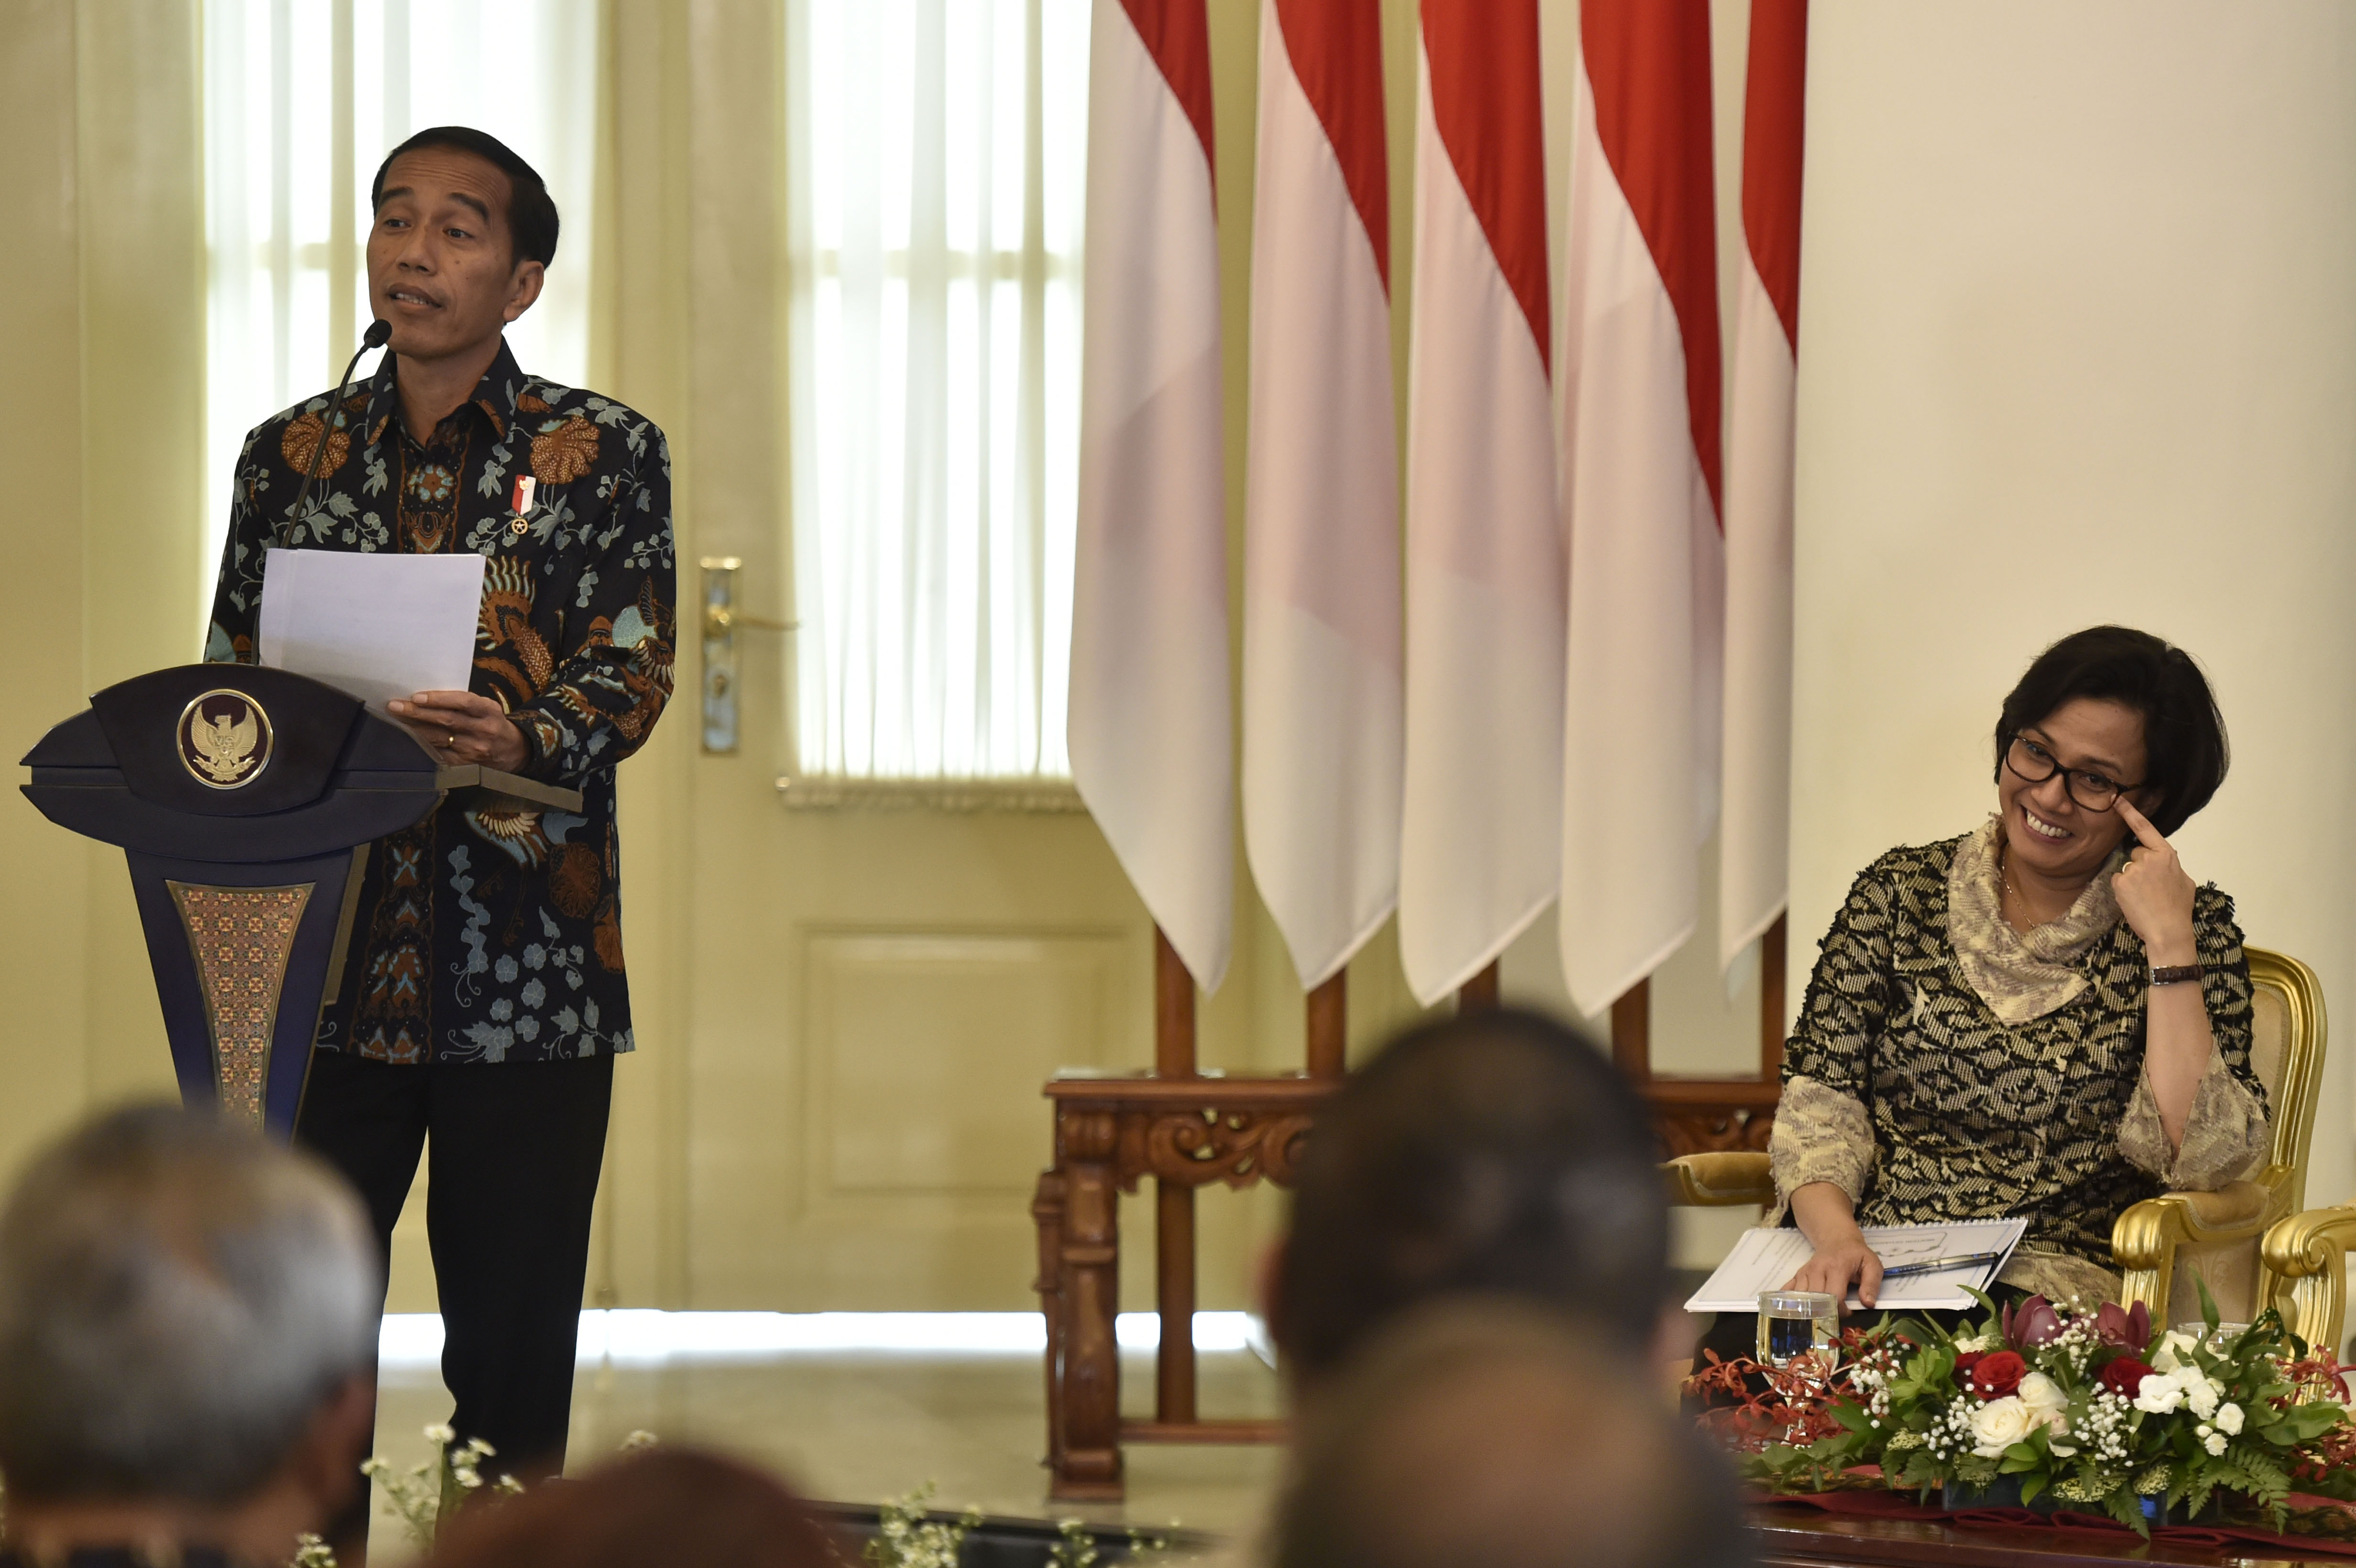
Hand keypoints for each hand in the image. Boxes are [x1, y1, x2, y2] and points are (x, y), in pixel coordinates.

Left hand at [388, 690, 528, 773]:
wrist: (511, 750)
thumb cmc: (491, 722)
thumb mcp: (486, 707)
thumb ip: (463, 702)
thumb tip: (426, 696)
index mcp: (489, 711)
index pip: (463, 703)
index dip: (439, 699)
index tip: (417, 696)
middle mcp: (482, 730)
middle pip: (446, 720)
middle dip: (417, 712)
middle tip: (395, 705)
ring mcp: (473, 749)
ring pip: (439, 737)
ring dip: (414, 726)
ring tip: (397, 717)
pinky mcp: (464, 763)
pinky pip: (438, 752)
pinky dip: (422, 742)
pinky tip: (410, 734)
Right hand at [1784, 1229, 1883, 1310]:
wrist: (1837, 1239)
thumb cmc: (1856, 1255)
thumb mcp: (1872, 1265)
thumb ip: (1872, 1285)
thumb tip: (1868, 1304)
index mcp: (1836, 1267)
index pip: (1834, 1296)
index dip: (1841, 1310)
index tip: (1849, 1312)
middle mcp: (1817, 1269)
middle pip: (1815, 1299)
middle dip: (1826, 1313)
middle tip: (1836, 1316)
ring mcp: (1805, 1272)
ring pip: (1801, 1298)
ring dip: (1810, 1310)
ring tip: (1822, 1314)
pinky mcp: (1798, 1275)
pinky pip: (1789, 1291)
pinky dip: (1792, 1302)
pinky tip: (1798, 1309)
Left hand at [2112, 798, 2197, 964]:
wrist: (2168, 930)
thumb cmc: (2179, 908)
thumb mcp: (2185, 881)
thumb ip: (2172, 865)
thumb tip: (2165, 859)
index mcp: (2167, 854)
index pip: (2145, 829)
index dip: (2130, 813)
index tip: (2117, 800)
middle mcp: (2149, 858)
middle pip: (2135, 853)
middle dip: (2140, 866)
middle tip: (2151, 887)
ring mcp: (2134, 869)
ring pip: (2126, 868)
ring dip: (2132, 880)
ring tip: (2145, 897)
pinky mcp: (2121, 882)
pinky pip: (2118, 880)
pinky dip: (2123, 890)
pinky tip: (2135, 901)